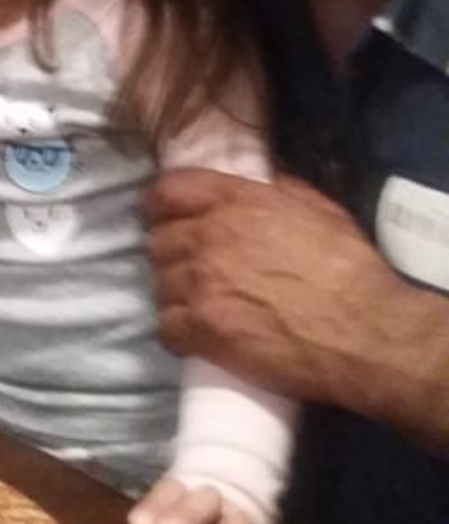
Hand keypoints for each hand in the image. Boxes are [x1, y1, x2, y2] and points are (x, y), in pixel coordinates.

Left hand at [143, 168, 448, 448]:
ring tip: (200, 307)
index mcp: (236, 202)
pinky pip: (166, 327)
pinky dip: (177, 332)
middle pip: (158, 242)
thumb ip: (282, 193)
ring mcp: (202, 284)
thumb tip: (265, 186)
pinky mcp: (203, 330)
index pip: (167, 190)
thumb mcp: (321, 211)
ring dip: (176, 296)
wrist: (365, 331)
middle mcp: (210, 236)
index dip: (160, 205)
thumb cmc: (350, 270)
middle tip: (193, 272)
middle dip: (172, 256)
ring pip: (160, 285)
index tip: (164, 218)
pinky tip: (197, 337)